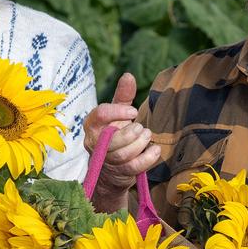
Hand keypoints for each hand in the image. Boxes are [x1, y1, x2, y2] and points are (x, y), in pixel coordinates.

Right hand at [83, 73, 159, 210]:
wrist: (111, 167)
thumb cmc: (114, 133)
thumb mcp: (117, 112)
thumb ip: (123, 95)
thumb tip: (128, 75)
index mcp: (92, 124)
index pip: (100, 115)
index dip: (117, 112)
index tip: (133, 112)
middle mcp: (94, 143)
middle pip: (110, 140)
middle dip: (130, 133)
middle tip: (141, 128)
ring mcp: (106, 160)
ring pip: (121, 155)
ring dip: (139, 144)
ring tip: (147, 136)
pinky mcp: (119, 173)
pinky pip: (133, 168)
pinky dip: (147, 159)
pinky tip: (155, 150)